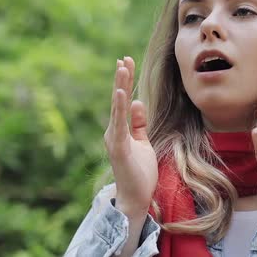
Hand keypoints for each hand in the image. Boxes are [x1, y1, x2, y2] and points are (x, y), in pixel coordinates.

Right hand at [104, 56, 157, 216]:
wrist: (135, 198)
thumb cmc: (139, 172)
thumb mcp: (142, 142)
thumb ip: (138, 123)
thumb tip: (137, 102)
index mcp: (120, 130)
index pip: (123, 101)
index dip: (125, 81)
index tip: (127, 62)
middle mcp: (113, 131)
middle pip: (118, 99)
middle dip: (122, 78)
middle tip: (124, 58)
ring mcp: (114, 138)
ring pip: (117, 107)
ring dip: (120, 87)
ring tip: (121, 68)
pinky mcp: (119, 147)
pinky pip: (120, 124)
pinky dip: (120, 108)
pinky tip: (122, 93)